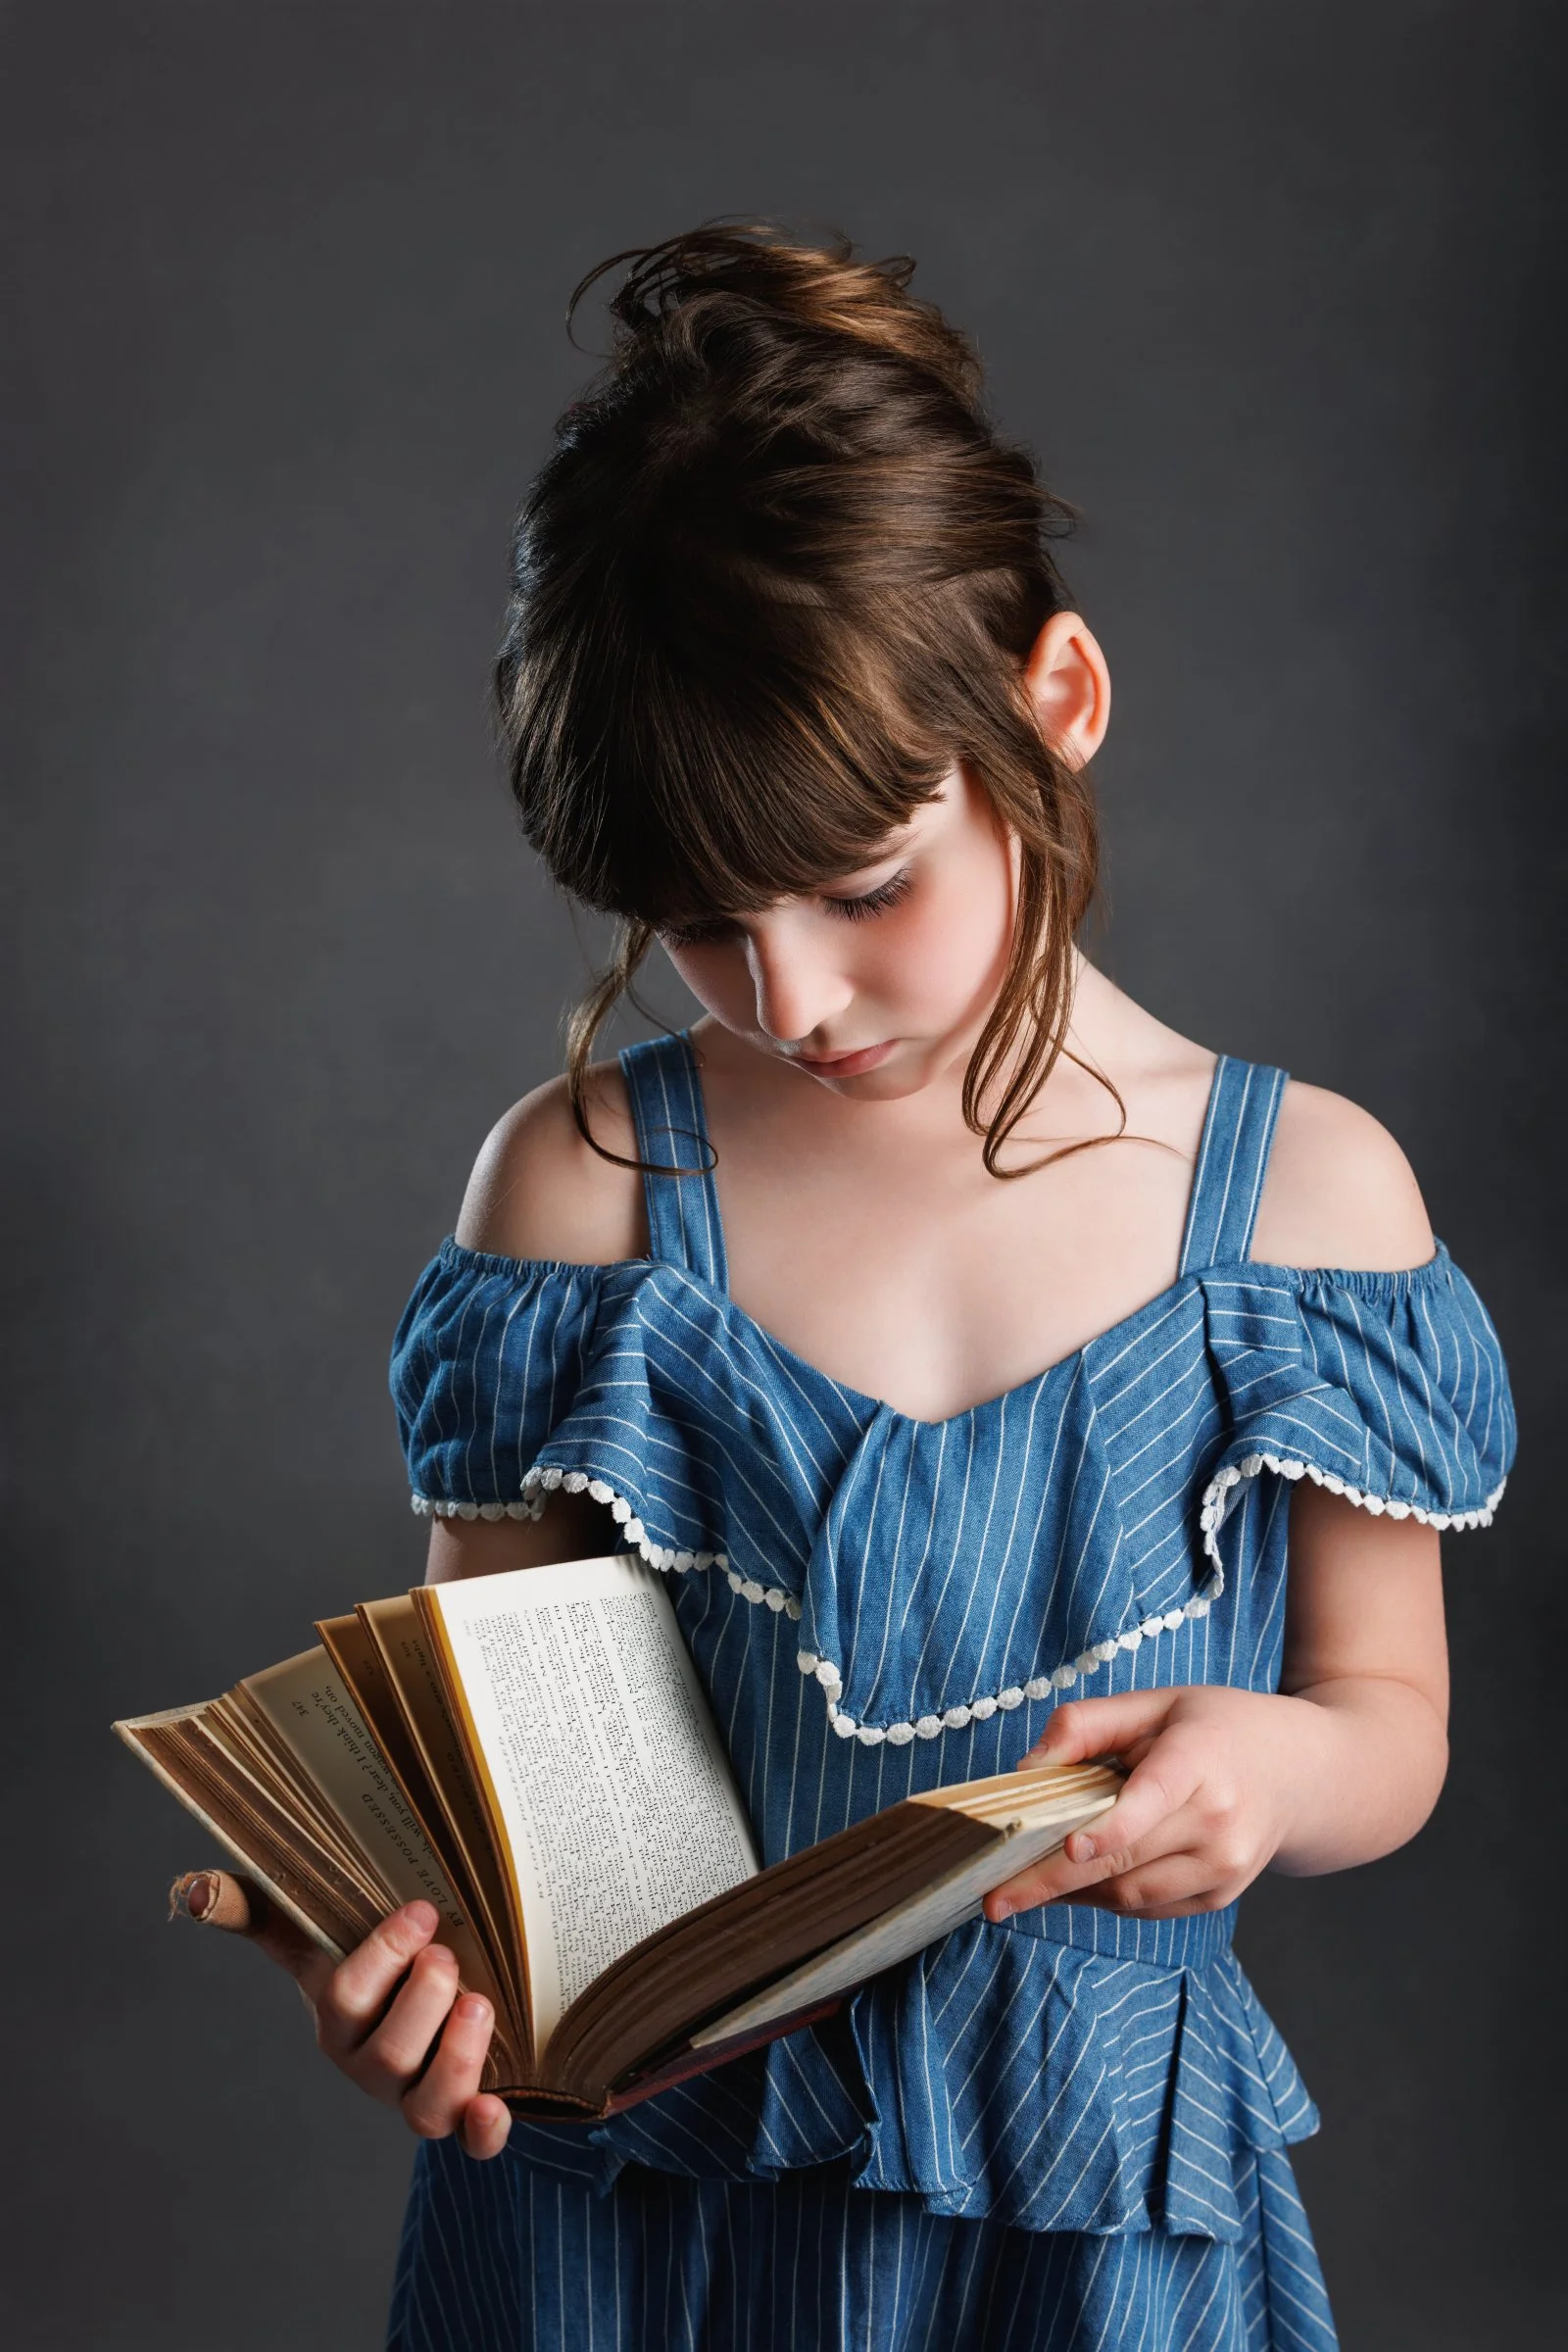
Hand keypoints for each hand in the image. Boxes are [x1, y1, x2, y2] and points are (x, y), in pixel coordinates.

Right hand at [246, 1895, 511, 2158]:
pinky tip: (494, 2108)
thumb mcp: (316, 1929)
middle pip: (389, 2056)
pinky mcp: (462, 2113)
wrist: (421, 1998)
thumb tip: (194, 1891)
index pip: (345, 1999)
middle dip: (424, 2001)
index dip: (385, 1955)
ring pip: (426, 2107)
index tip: (422, 1911)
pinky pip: (470, 2142)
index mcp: (336, 2022)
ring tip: (479, 2004)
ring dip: (457, 2058)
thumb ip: (257, 1907)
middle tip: (447, 1957)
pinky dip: (482, 2132)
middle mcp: (371, 2068)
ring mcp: (414, 2095)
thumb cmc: (365, 1959)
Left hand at [983, 1685, 1315, 1923]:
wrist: (1301, 1772)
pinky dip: (1104, 1900)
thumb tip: (1027, 1769)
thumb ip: (1085, 1725)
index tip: (1069, 1848)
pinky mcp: (1222, 1896)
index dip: (1112, 1828)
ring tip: (1017, 1890)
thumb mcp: (1154, 1703)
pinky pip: (1149, 1908)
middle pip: (1125, 1860)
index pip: (1153, 1798)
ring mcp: (1226, 1866)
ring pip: (1132, 1895)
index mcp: (1201, 1759)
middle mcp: (1220, 1821)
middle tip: (993, 1898)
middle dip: (1052, 1883)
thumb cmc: (1214, 1728)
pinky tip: (1069, 1888)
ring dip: (1071, 1897)